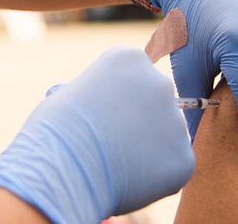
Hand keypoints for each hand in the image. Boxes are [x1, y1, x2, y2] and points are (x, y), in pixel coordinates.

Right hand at [0, 47, 193, 222]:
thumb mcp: (69, 94)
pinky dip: (154, 178)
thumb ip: (98, 96)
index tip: (95, 115)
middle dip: (137, 122)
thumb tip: (102, 108)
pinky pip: (172, 168)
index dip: (114, 99)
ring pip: (165, 137)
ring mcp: (175, 121)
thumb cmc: (54, 130)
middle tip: (108, 144)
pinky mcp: (183, 158)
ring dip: (147, 150)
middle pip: (153, 103)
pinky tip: (126, 179)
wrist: (61, 167)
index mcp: (129, 58)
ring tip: (112, 165)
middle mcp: (159, 82)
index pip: (132, 77)